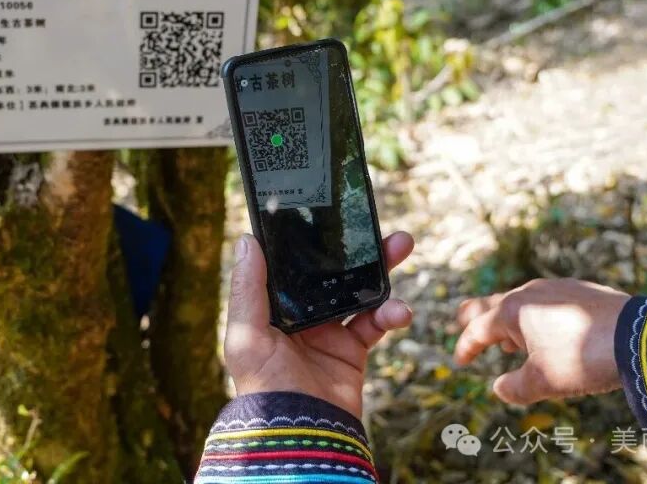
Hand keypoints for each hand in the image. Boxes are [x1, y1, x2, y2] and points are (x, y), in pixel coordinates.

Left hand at [223, 231, 414, 418]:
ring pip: (359, 290)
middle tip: (380, 226)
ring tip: (401, 247)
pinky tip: (400, 310)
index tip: (329, 214)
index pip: (293, 264)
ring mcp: (328, 331)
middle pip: (331, 272)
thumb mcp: (246, 333)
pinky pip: (376, 322)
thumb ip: (248, 287)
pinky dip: (391, 312)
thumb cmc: (264, 385)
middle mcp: (300, 315)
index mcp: (272, 307)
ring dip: (382, 269)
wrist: (299, 433)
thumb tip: (247, 240)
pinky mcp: (352, 349)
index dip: (311, 241)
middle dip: (357, 249)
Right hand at [454, 278, 629, 404]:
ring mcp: (557, 288)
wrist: (639, 336)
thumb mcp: (544, 381)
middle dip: (475, 315)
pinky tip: (548, 332)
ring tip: (509, 340)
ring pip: (522, 301)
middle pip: (492, 303)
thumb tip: (499, 388)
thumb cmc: (583, 358)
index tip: (460, 362)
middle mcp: (530, 293)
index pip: (478, 329)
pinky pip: (547, 301)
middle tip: (461, 320)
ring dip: (509, 319)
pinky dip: (536, 316)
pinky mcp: (582, 290)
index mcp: (513, 312)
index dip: (466, 347)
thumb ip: (515, 388)